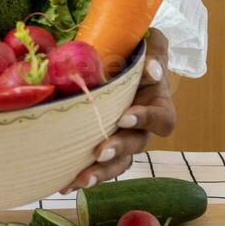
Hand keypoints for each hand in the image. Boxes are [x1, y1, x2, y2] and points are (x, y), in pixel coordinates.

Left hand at [61, 29, 176, 192]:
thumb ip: (156, 50)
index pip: (162, 120)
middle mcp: (141, 127)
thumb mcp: (151, 41)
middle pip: (136, 145)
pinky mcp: (100, 145)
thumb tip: (151, 70)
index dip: (146, 120)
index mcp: (157, 104)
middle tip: (100, 151)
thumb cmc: (137, 50)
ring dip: (100, 172)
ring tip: (80, 179)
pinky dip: (79, 175)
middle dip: (117, 149)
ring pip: (117, 163)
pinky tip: (62, 183)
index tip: (126, 116)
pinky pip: (95, 165)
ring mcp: (122, 138)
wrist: (118, 58)